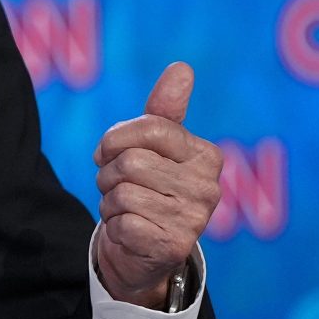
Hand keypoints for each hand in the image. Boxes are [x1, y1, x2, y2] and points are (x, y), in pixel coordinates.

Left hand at [93, 62, 222, 308]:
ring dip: (109, 198)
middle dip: (109, 173)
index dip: (116, 139)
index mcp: (206, 156)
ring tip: (126, 208)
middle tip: (120, 187)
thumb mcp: (153, 146)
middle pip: (131, 160)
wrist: (140, 250)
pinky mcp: (171, 245)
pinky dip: (113, 223)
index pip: (150, 128)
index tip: (112, 153)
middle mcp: (208, 188)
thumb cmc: (146, 188)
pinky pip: (121, 219)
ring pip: (122, 189)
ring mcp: (193, 219)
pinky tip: (129, 230)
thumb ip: (165, 110)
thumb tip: (182, 68)